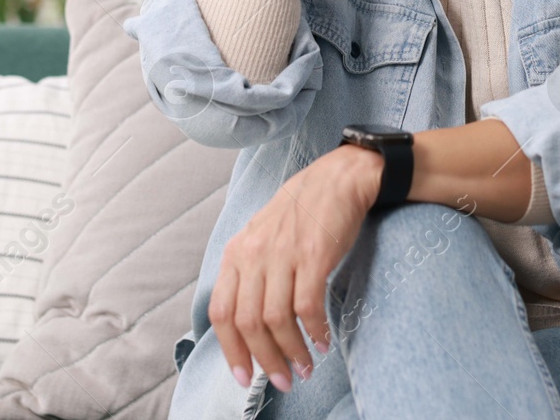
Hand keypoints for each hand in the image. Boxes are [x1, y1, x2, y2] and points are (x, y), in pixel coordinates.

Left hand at [210, 143, 381, 391]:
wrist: (339, 178)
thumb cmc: (302, 211)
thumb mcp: (261, 237)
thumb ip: (249, 274)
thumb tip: (246, 326)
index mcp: (236, 252)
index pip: (221, 311)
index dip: (230, 350)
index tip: (243, 376)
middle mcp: (253, 254)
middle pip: (247, 323)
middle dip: (264, 361)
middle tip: (282, 381)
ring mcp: (282, 254)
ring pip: (276, 321)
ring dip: (291, 352)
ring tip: (305, 368)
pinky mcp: (313, 256)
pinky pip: (307, 307)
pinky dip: (314, 332)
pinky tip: (323, 341)